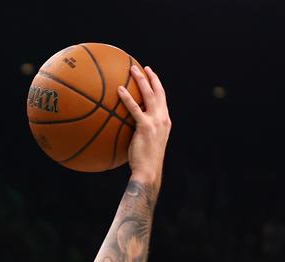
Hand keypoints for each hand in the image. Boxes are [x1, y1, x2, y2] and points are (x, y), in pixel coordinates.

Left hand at [117, 65, 170, 182]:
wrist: (149, 170)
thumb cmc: (144, 160)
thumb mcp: (147, 142)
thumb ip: (142, 131)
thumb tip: (127, 127)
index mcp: (165, 121)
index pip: (162, 98)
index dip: (157, 86)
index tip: (151, 75)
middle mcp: (163, 118)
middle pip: (158, 92)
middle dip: (151, 77)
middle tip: (142, 67)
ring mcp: (155, 121)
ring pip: (149, 95)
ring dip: (141, 80)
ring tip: (131, 70)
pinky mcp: (145, 127)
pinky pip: (134, 108)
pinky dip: (127, 98)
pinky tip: (119, 90)